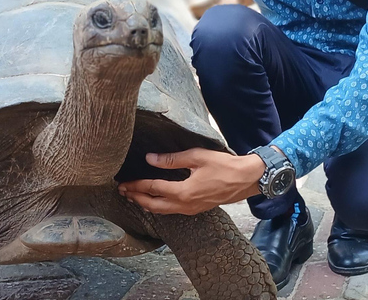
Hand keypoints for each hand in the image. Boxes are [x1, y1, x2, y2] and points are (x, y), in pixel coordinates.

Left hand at [118, 148, 264, 215]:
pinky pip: (172, 211)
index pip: (153, 188)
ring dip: (146, 204)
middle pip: (153, 205)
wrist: (245, 179)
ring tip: (133, 197)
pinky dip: (159, 207)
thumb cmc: (223, 165)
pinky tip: (155, 201)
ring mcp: (191, 209)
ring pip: (162, 211)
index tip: (124, 182)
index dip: (137, 185)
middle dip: (136, 198)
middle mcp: (185, 205)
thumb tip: (150, 159)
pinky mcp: (196, 209)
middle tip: (122, 191)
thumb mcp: (196, 157)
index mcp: (183, 192)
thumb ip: (171, 159)